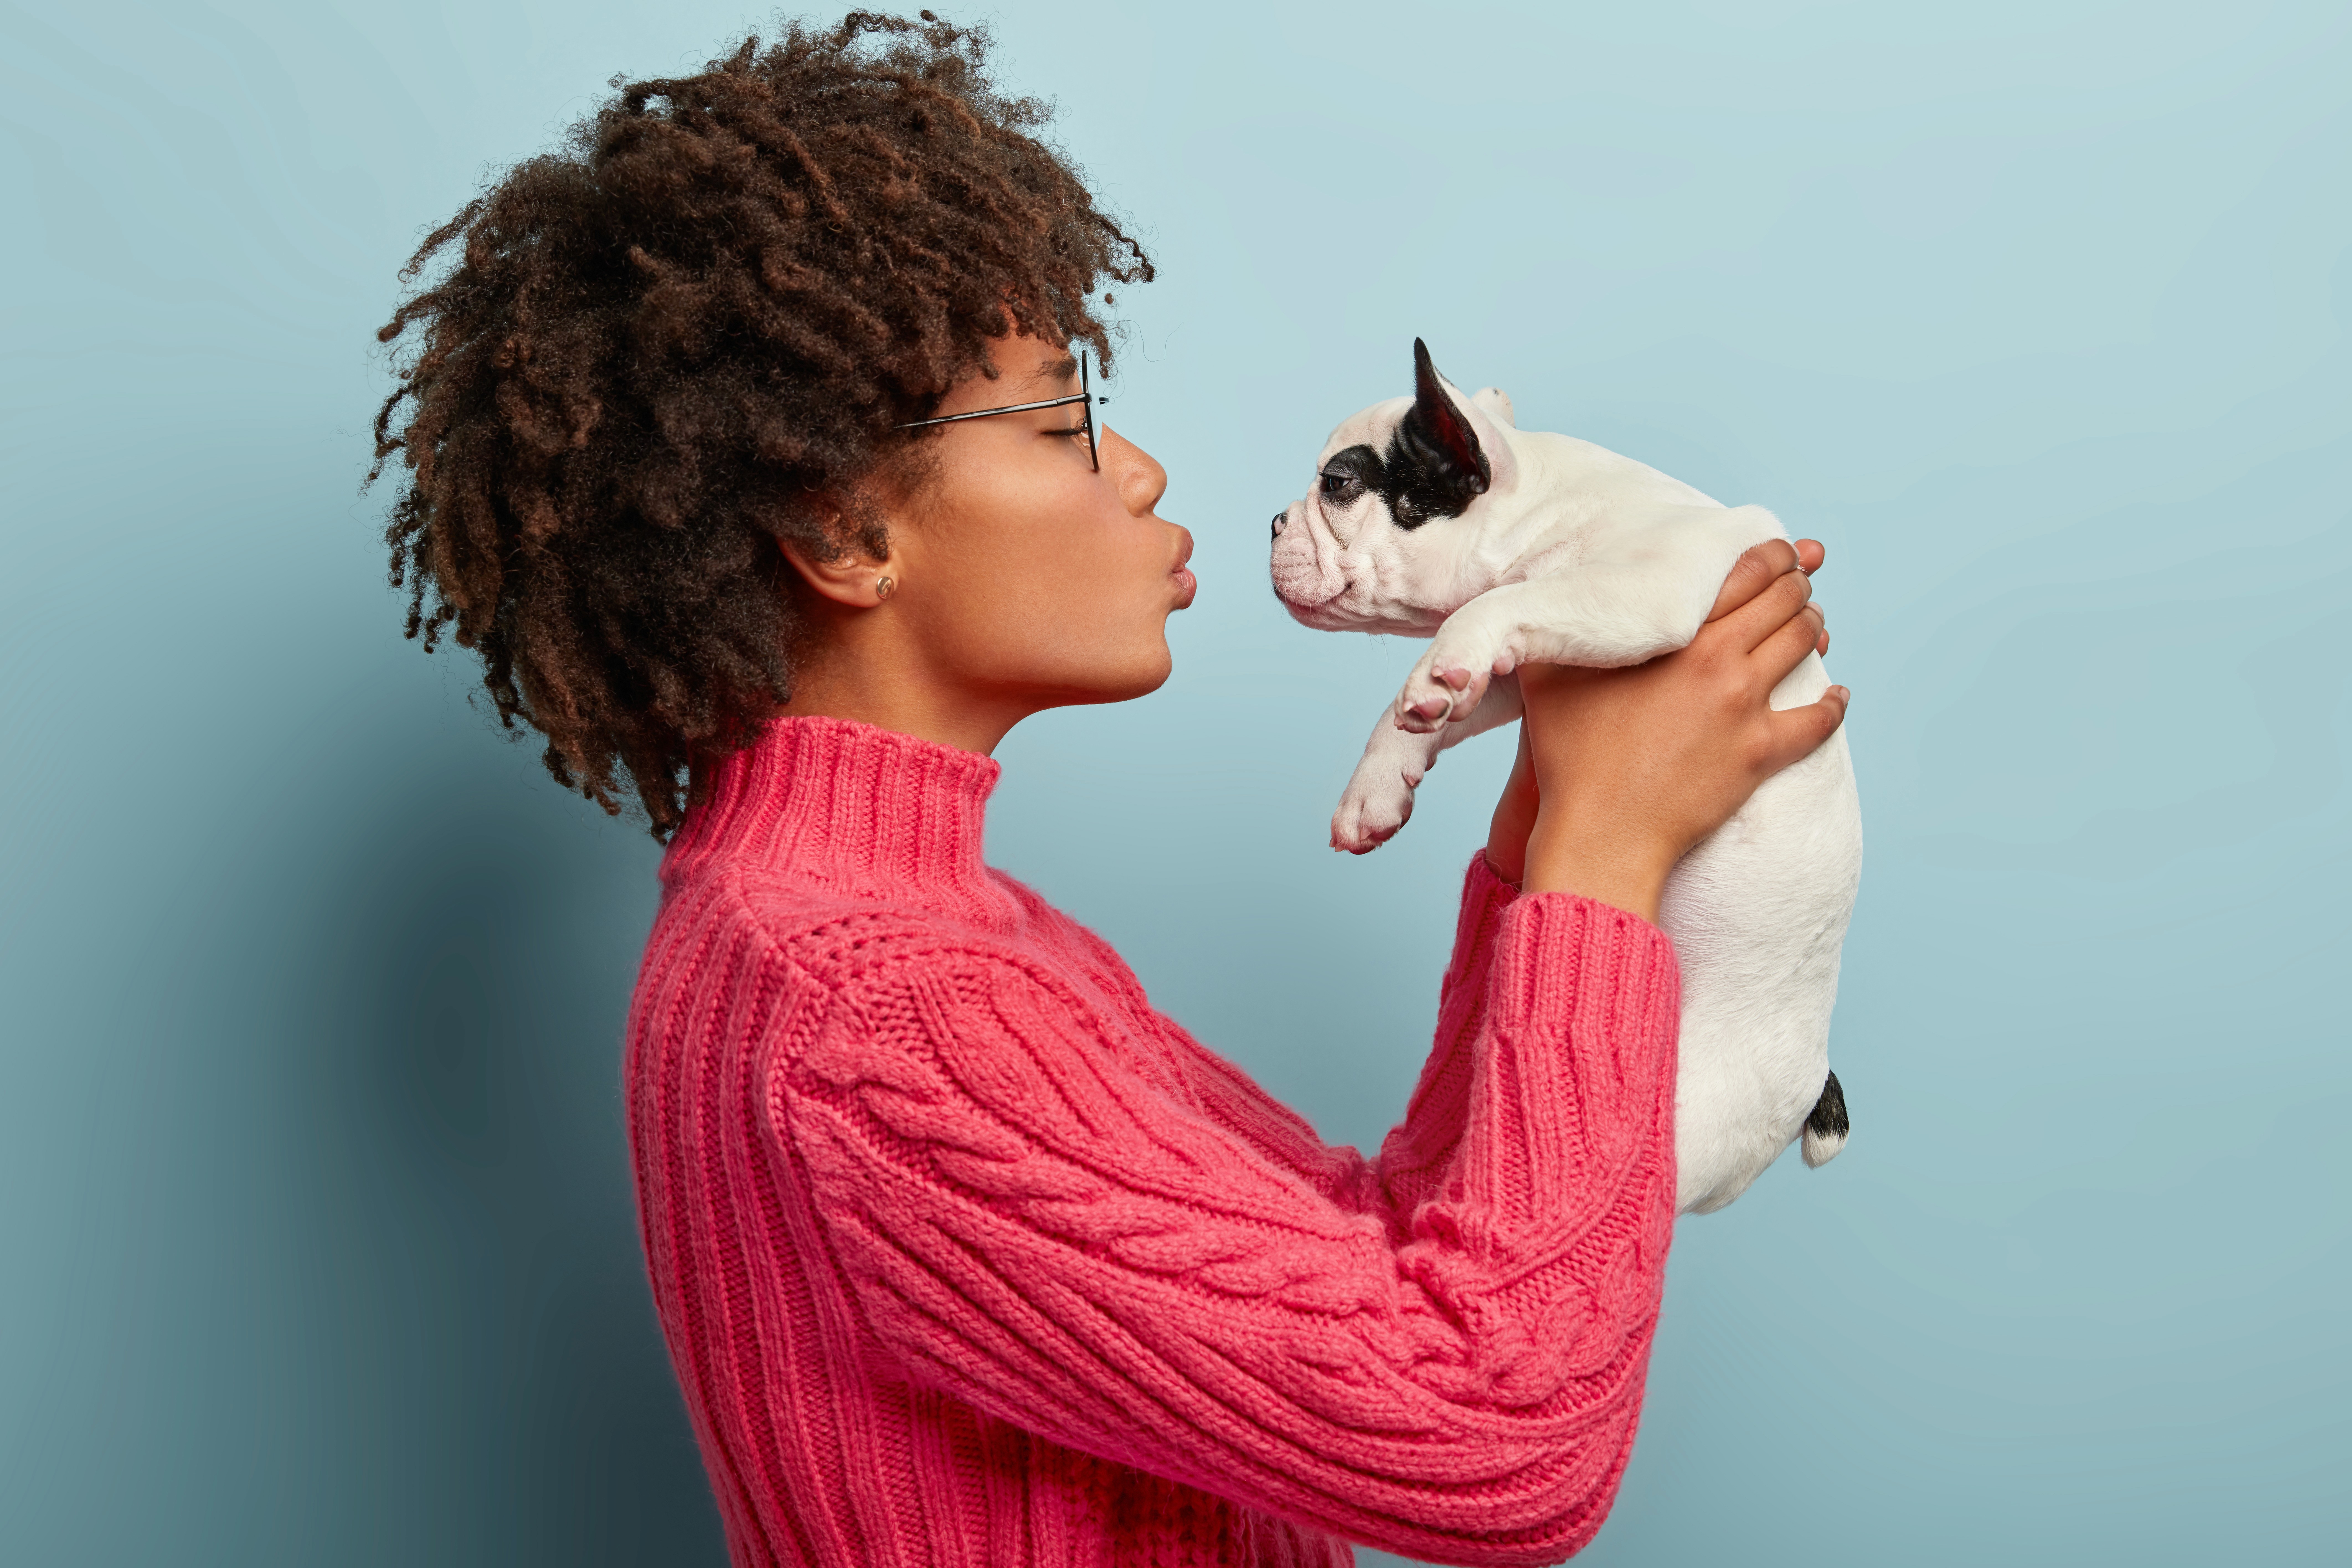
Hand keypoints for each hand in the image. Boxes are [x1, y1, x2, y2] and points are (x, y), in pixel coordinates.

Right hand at [1488, 539, 1846, 920]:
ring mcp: (1746, 709)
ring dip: (1813, 628)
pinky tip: (1837, 696)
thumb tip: (1546, 603)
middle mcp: (1721, 663)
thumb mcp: (1549, 679)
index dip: (1771, 555)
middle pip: (1783, 603)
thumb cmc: (1569, 757)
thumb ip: (1556, 633)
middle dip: (1797, 585)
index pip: (1744, 574)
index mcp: (1678, 636)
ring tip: (1812, 624)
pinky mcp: (1761, 755)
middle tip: (1801, 579)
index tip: (1782, 550)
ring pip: (1802, 648)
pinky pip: (1818, 722)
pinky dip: (1833, 705)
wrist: (1601, 833)